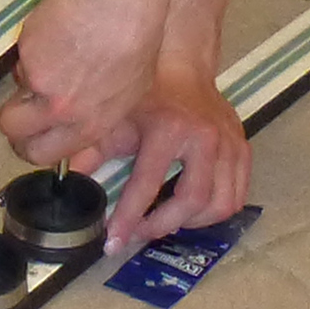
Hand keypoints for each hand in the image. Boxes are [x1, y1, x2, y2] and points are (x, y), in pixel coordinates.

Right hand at [0, 0, 155, 174]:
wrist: (120, 4)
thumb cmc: (136, 42)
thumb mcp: (127, 93)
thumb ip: (95, 112)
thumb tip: (77, 116)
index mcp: (87, 125)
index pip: (41, 154)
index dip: (29, 145)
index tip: (31, 134)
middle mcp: (59, 110)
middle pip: (11, 127)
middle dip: (12, 118)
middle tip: (22, 102)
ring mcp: (39, 80)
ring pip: (17, 83)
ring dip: (30, 71)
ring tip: (58, 50)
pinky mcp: (26, 51)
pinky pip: (23, 53)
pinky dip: (34, 44)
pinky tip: (59, 30)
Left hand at [103, 48, 251, 256]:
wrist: (183, 66)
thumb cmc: (147, 93)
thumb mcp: (115, 120)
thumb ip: (91, 151)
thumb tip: (67, 182)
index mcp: (170, 128)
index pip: (147, 185)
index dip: (128, 218)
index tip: (113, 242)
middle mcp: (205, 138)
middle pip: (192, 201)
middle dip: (163, 225)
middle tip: (139, 233)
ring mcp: (229, 143)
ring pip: (222, 204)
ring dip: (193, 223)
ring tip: (166, 221)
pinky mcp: (242, 148)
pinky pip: (238, 194)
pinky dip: (217, 210)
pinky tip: (193, 211)